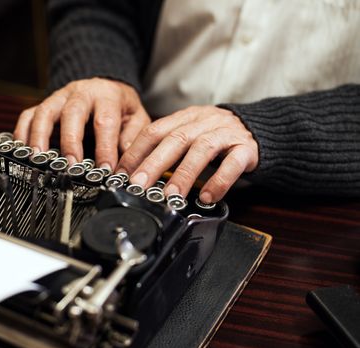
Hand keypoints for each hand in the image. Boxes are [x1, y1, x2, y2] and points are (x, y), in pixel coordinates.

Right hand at [14, 78, 150, 168]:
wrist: (105, 86)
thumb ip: (133, 139)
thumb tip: (125, 163)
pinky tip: (23, 151)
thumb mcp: (136, 118)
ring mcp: (59, 97)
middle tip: (71, 165)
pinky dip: (23, 132)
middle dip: (71, 141)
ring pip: (45, 112)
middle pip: (72, 113)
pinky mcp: (44, 105)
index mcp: (107, 95)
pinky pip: (28, 115)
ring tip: (40, 158)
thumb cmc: (121, 107)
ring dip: (40, 136)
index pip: (106, 121)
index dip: (105, 147)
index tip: (106, 169)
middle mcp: (81, 92)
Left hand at [116, 106, 258, 202]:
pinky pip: (233, 163)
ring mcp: (226, 133)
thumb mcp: (189, 134)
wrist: (257, 127)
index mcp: (184, 118)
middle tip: (139, 185)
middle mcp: (203, 122)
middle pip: (175, 139)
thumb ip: (166, 147)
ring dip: (183, 174)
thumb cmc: (215, 136)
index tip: (122, 173)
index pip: (155, 131)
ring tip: (171, 195)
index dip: (136, 152)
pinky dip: (219, 181)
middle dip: (154, 163)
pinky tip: (206, 197)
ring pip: (202, 149)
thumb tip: (135, 171)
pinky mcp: (246, 148)